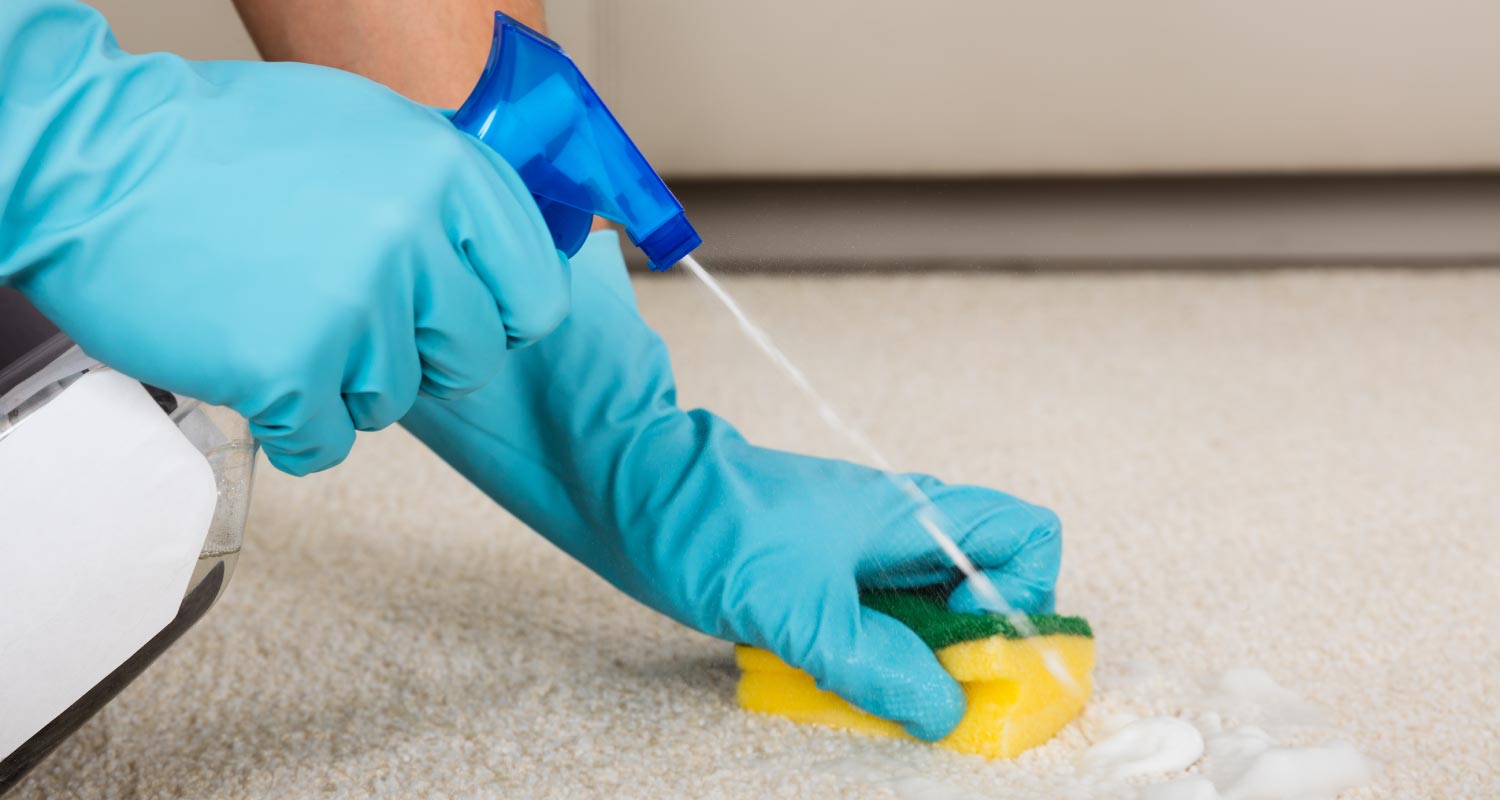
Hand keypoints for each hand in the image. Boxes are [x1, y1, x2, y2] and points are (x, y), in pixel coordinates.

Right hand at [0, 0, 568, 474]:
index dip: (496, 317)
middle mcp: (415, 237)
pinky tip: (253, 365)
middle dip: (414, 353)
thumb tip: (505, 258)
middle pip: (469, 357)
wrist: (91, 164)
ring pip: (394, 401)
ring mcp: (355, 306)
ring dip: (340, 382)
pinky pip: (326, 443)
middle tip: (349, 318)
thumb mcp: (367, 132)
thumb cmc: (223, 146)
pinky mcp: (289, 368)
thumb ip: (447, 196)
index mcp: (448, 172)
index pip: (536, 294)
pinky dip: (289, 424)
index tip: (456, 316)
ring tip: (280, 317)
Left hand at [403, 231, 1062, 740]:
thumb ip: (877, 664)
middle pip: (983, 591)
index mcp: (914, 514)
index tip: (966, 637)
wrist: (626, 489)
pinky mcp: (823, 581)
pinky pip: (874, 630)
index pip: (1025, 537)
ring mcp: (862, 557)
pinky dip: (865, 664)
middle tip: (925, 696)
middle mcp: (901, 532)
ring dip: (912, 666)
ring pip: (927, 619)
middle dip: (968, 653)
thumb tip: (948, 711)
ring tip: (864, 689)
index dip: (1019, 593)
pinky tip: (825, 678)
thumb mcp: (799, 608)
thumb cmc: (711, 523)